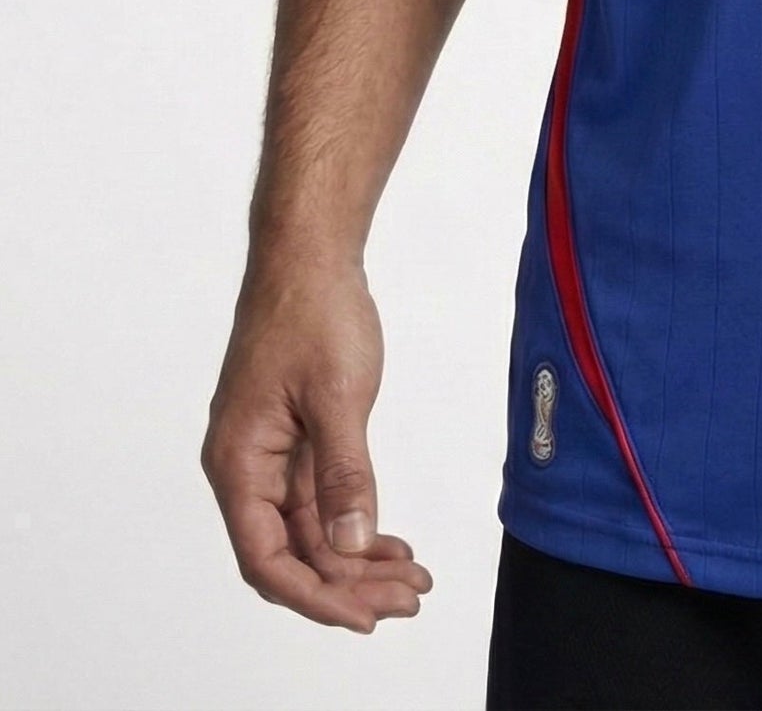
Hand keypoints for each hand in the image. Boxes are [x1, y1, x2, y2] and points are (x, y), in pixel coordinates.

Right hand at [203, 256, 431, 631]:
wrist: (311, 256)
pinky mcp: (296, 437)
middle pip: (292, 552)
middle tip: (407, 600)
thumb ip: (344, 473)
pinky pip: (321, 498)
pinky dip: (355, 521)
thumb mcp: (338, 396)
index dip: (315, 596)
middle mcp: (247, 467)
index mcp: (239, 464)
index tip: (365, 617)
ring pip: (311, 529)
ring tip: (410, 580)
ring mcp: (272, 454)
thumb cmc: (312, 313)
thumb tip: (350, 543)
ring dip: (357, 558)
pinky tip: (390, 541)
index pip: (268, 559)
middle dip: (348, 584)